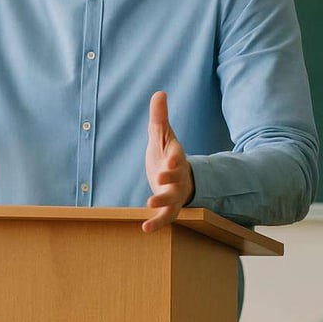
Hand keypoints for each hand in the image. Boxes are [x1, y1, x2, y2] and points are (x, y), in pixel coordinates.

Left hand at [143, 91, 194, 232]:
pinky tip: (145, 229)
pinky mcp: (168, 207)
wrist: (175, 175)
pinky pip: (164, 217)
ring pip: (171, 200)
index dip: (175, 159)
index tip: (170, 160)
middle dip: (170, 178)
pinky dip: (156, 223)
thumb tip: (159, 92)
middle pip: (176, 179)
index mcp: (176, 158)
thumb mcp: (162, 134)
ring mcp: (174, 194)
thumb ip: (160, 117)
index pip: (177, 158)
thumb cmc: (167, 153)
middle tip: (160, 177)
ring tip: (149, 204)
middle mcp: (177, 177)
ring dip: (161, 203)